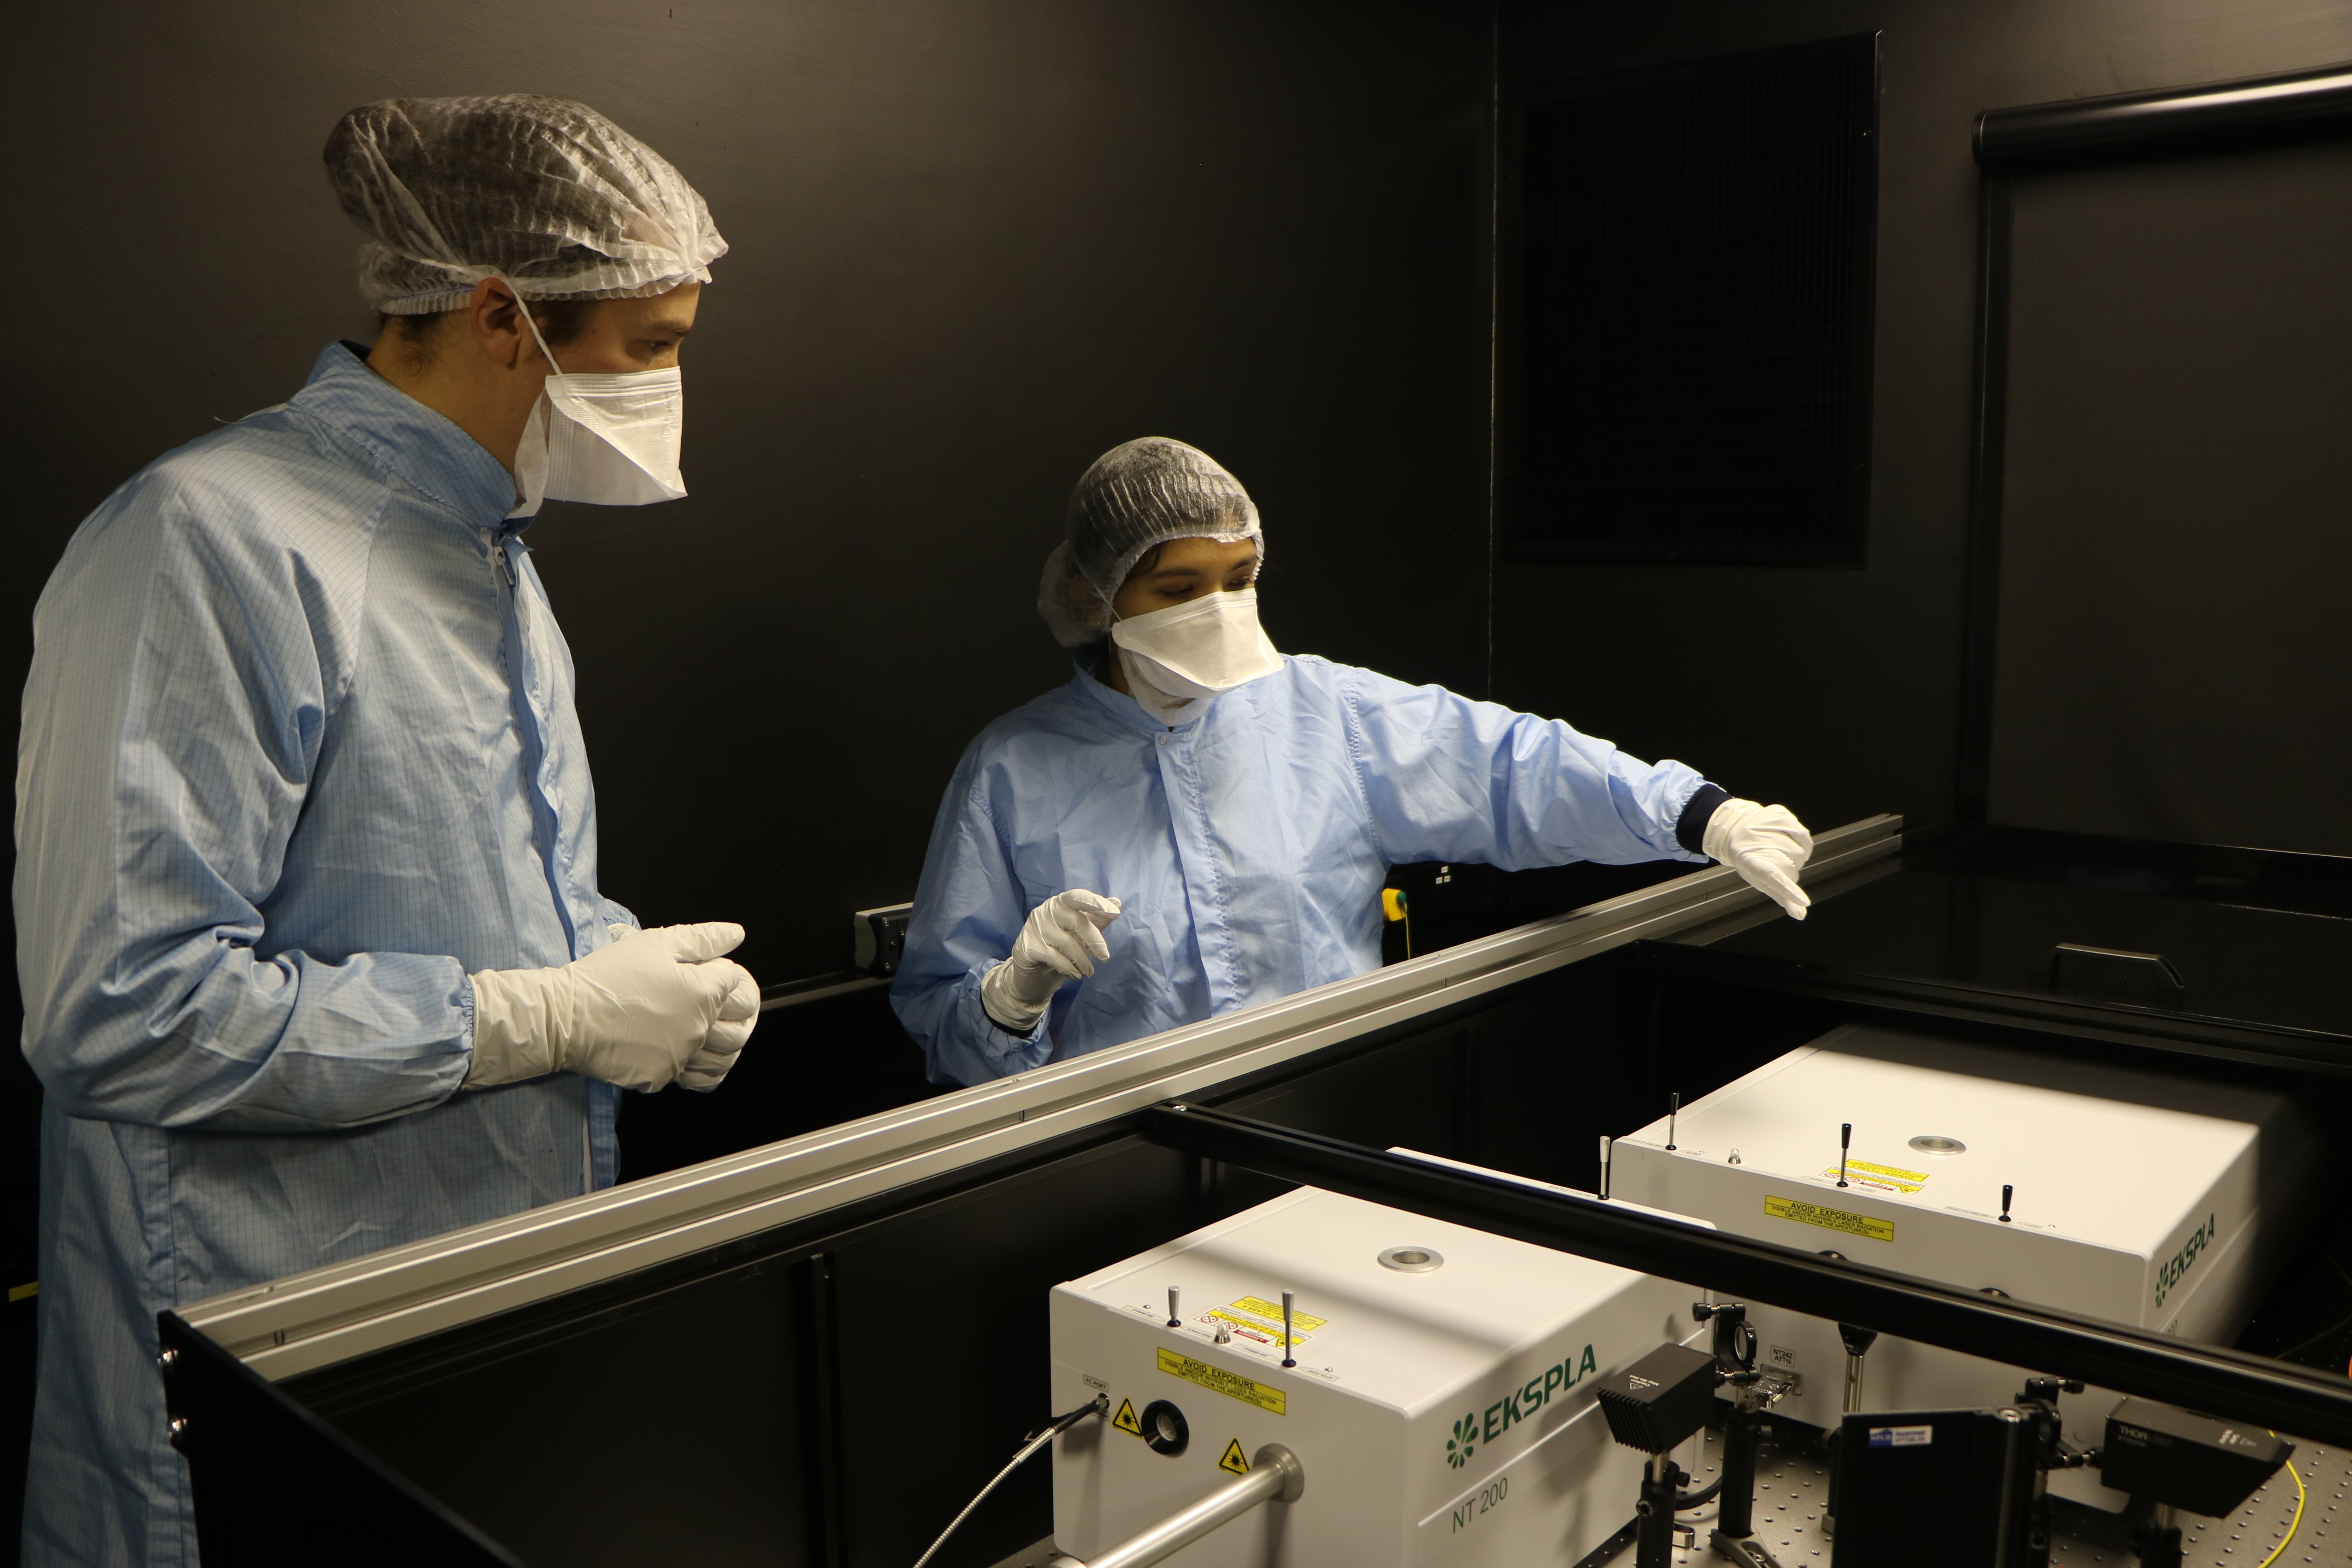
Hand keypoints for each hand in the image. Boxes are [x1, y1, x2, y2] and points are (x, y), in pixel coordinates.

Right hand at [466, 922, 760, 1092]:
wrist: (566, 1016)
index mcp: (702, 993)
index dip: (735, 979)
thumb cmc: (608, 975)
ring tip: (710, 1035)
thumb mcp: (656, 943)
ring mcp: (679, 1057)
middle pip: (740, 1029)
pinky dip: (694, 1068)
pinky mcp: (660, 1077)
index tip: (721, 978)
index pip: (741, 987)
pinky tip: (686, 1054)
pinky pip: (691, 1078)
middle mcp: (697, 1029)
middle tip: (722, 1009)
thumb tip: (736, 934)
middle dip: (738, 1016)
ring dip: (722, 1047)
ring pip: (722, 1061)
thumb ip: (704, 939)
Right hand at [980, 890, 1123, 1028]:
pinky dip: (1069, 968)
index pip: (1078, 896)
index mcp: (1060, 903)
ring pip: (1067, 943)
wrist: (1033, 972)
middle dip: (1094, 940)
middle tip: (1105, 958)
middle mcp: (1046, 911)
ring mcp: (1035, 928)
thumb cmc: (1061, 947)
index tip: (1114, 911)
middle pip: (1076, 921)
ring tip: (1089, 972)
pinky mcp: (1028, 946)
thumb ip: (1098, 918)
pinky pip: (1054, 957)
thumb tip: (1117, 902)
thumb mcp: (1082, 933)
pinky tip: (1075, 975)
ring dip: (1083, 961)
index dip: (1096, 902)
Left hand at [1703, 800, 1813, 919]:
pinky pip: (1802, 834)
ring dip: (1797, 857)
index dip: (1789, 890)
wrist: (1737, 829)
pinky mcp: (1778, 813)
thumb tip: (1801, 915)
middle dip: (1791, 871)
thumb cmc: (1752, 860)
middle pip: (1791, 865)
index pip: (1772, 878)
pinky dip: (1802, 842)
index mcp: (1751, 862)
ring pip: (1799, 851)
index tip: (1803, 902)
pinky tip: (1790, 842)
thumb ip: (1782, 896)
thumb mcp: (1762, 880)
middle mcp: (1758, 841)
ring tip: (1782, 853)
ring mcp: (1768, 825)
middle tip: (1779, 866)